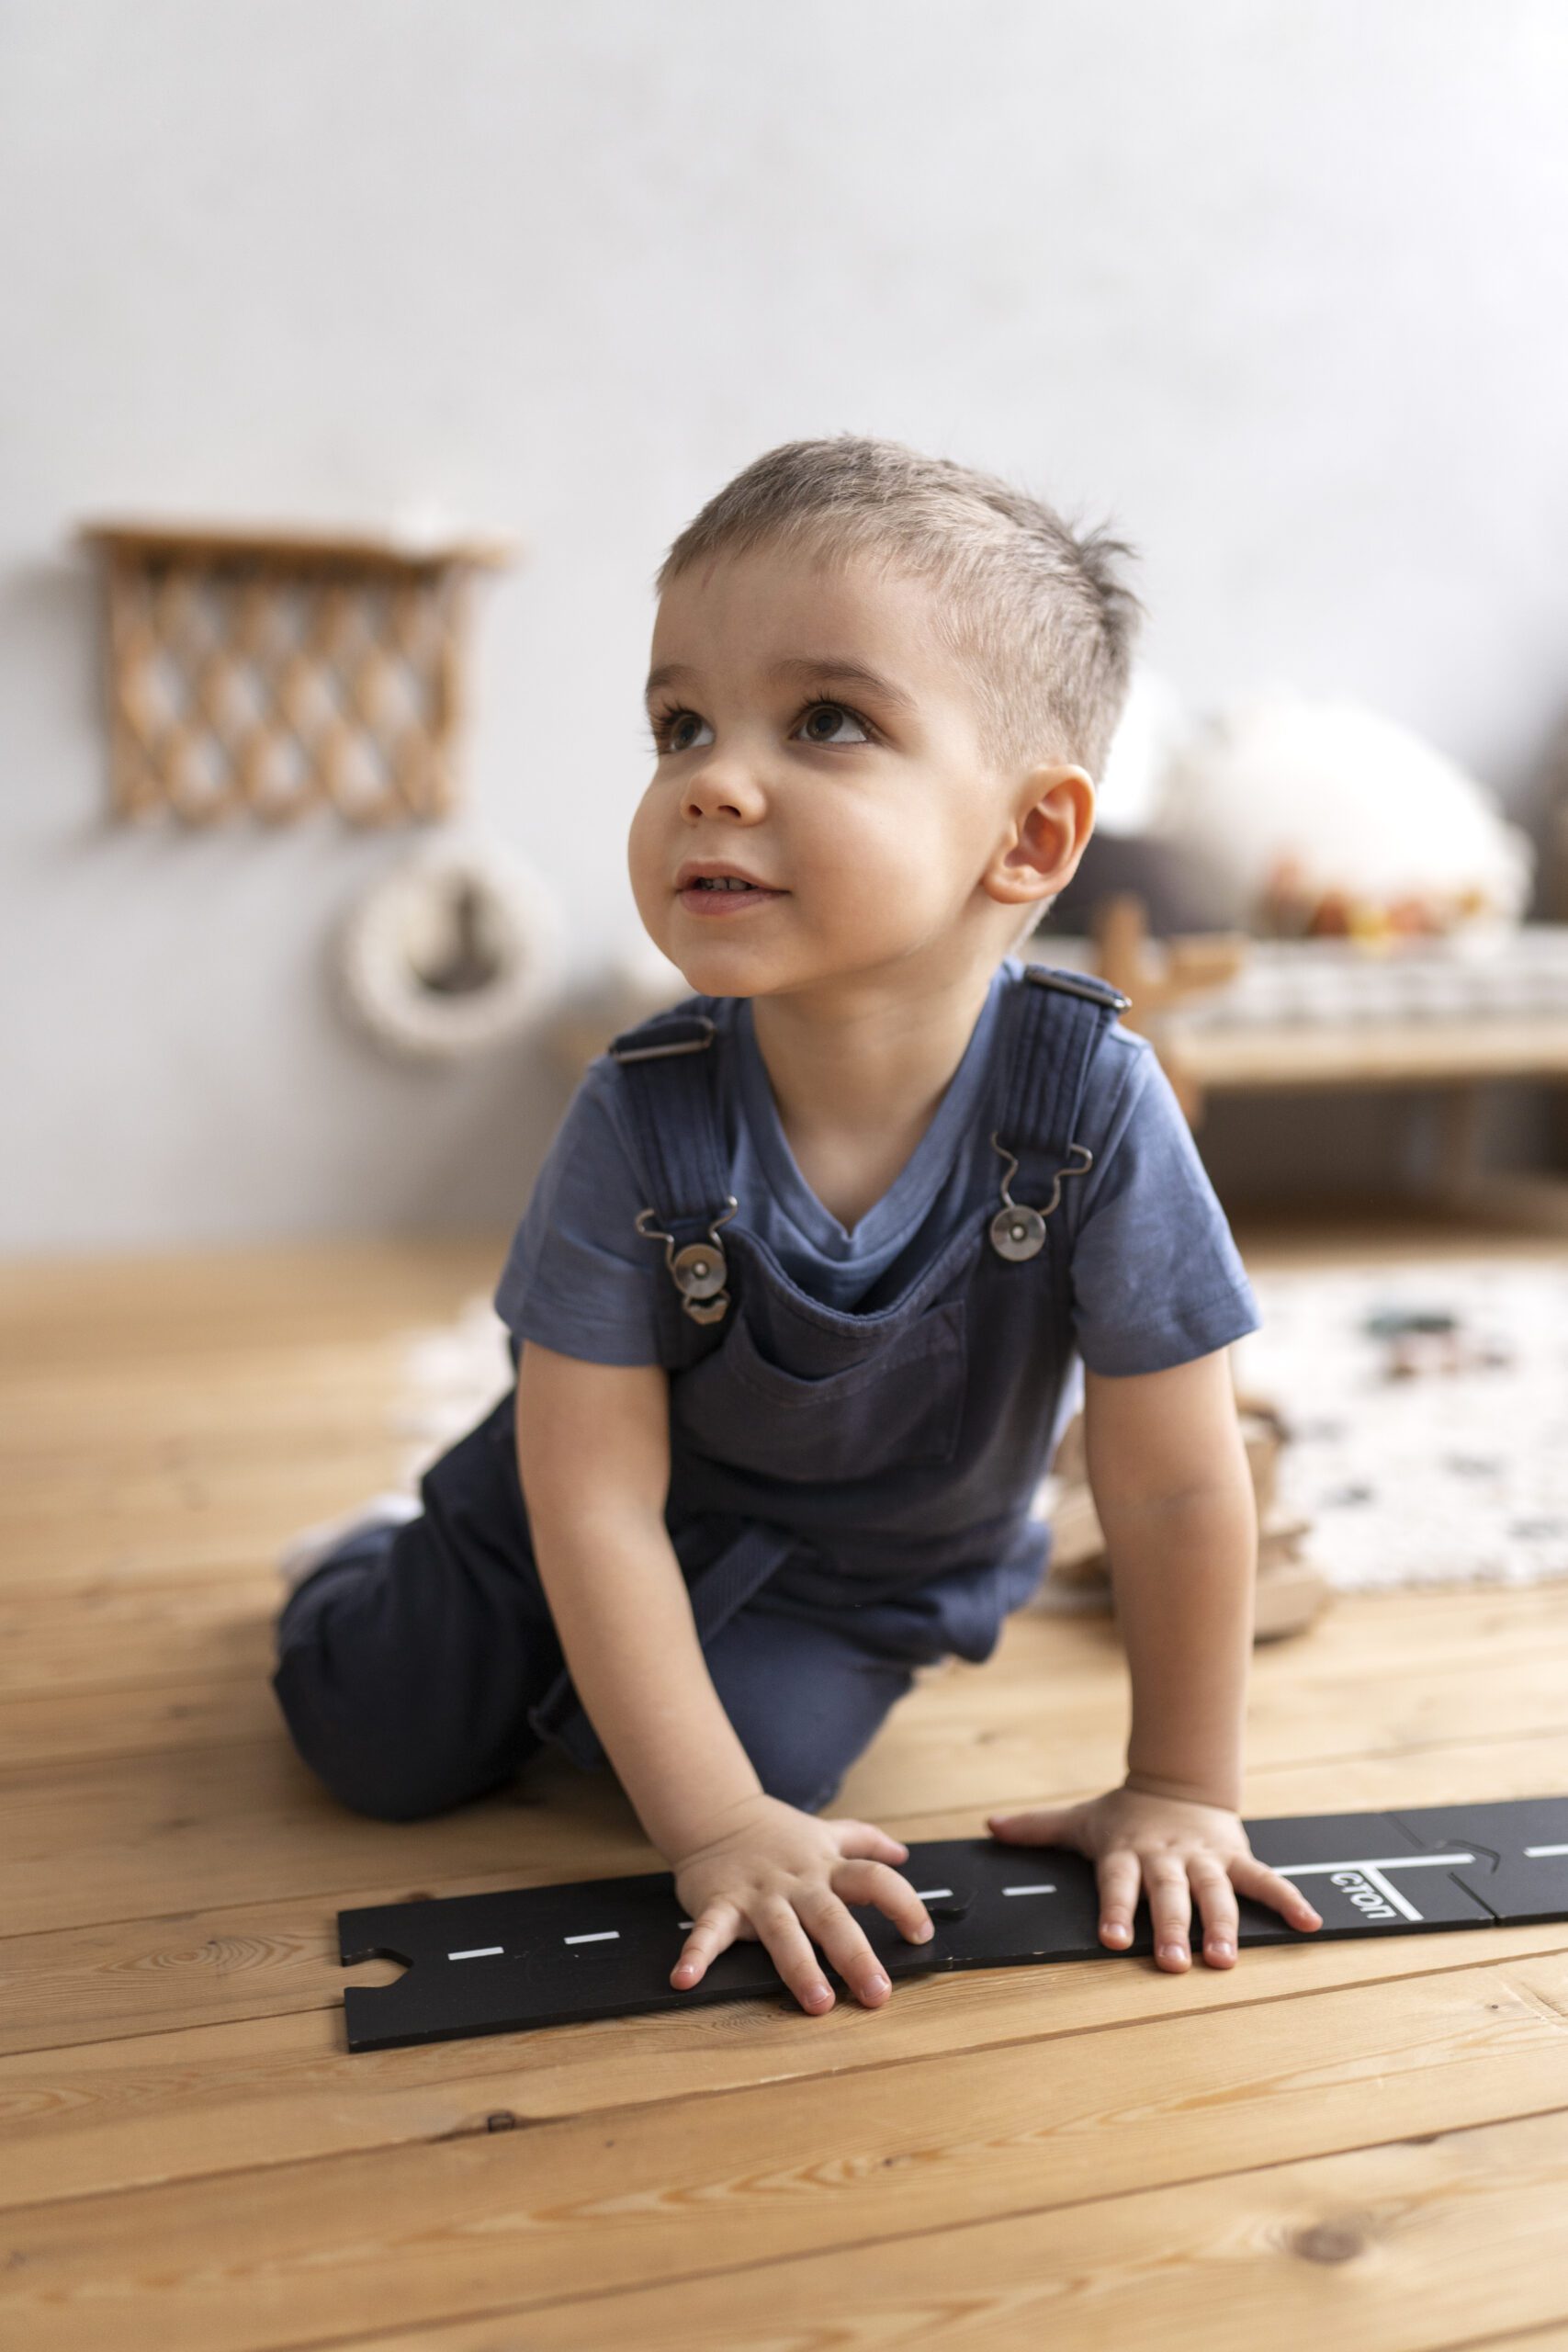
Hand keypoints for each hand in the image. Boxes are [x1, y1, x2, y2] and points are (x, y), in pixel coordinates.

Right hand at [668, 1792, 935, 2013]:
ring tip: (817, 2002)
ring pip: (783, 1932)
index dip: (902, 1903)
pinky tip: (686, 1979)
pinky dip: (696, 1954)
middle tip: (876, 1993)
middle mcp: (798, 1883)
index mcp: (826, 1867)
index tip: (921, 1934)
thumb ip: (865, 1841)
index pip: (874, 1880)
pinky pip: (708, 1931)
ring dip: (800, 1967)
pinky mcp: (720, 1903)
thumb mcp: (825, 1832)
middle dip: (856, 1956)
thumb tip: (903, 1854)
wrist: (716, 1815)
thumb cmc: (776, 1834)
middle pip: (833, 1917)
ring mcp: (758, 1895)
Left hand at [986, 1780, 1323, 1970]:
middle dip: (1170, 1927)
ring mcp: (1204, 1858)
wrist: (1178, 1781)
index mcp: (1127, 1851)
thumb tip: (990, 1828)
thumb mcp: (1081, 1819)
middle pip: (1168, 1893)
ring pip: (1215, 1892)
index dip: (1114, 1909)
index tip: (1110, 1939)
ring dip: (1221, 1925)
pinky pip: (1265, 1880)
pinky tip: (1309, 1924)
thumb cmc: (1124, 1815)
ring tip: (1225, 1959)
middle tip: (1171, 1964)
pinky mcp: (1236, 1857)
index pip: (1118, 1882)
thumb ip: (1037, 1829)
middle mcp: (1166, 1856)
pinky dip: (1288, 1900)